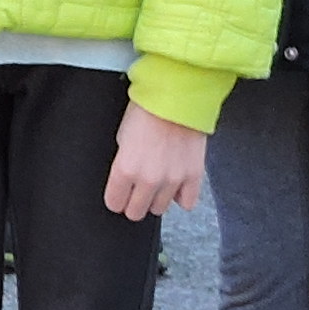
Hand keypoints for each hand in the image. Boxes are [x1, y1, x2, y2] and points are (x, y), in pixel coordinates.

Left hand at [103, 98, 207, 220]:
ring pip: (159, 208)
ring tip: (157, 183)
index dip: (115, 198)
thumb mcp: (122, 136)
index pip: (115, 203)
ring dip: (156, 198)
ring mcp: (172, 181)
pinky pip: (187, 203)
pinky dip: (181, 197)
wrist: (177, 96)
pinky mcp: (193, 176)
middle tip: (135, 191)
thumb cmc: (146, 110)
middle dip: (133, 203)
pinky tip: (176, 186)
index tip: (118, 194)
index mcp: (125, 169)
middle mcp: (148, 180)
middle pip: (136, 212)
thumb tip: (126, 178)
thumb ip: (124, 163)